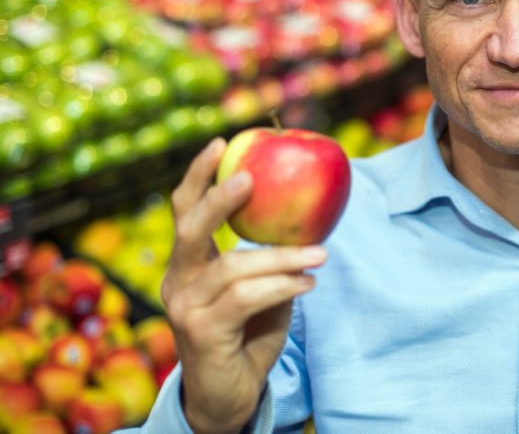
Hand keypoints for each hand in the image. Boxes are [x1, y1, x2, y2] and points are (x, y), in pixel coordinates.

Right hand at [162, 138, 327, 433]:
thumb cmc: (250, 333)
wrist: (231, 395)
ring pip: (233, 266)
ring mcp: (185, 308)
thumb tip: (310, 213)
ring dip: (283, 256)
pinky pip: (245, 298)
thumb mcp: (261, 287)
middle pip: (190, 229)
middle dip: (220, 199)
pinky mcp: (201, 333)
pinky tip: (307, 284)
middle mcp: (178, 281)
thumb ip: (270, 255)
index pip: (184, 211)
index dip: (199, 175)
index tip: (222, 143)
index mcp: (188, 264)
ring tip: (320, 254)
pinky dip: (281, 286)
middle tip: (252, 178)